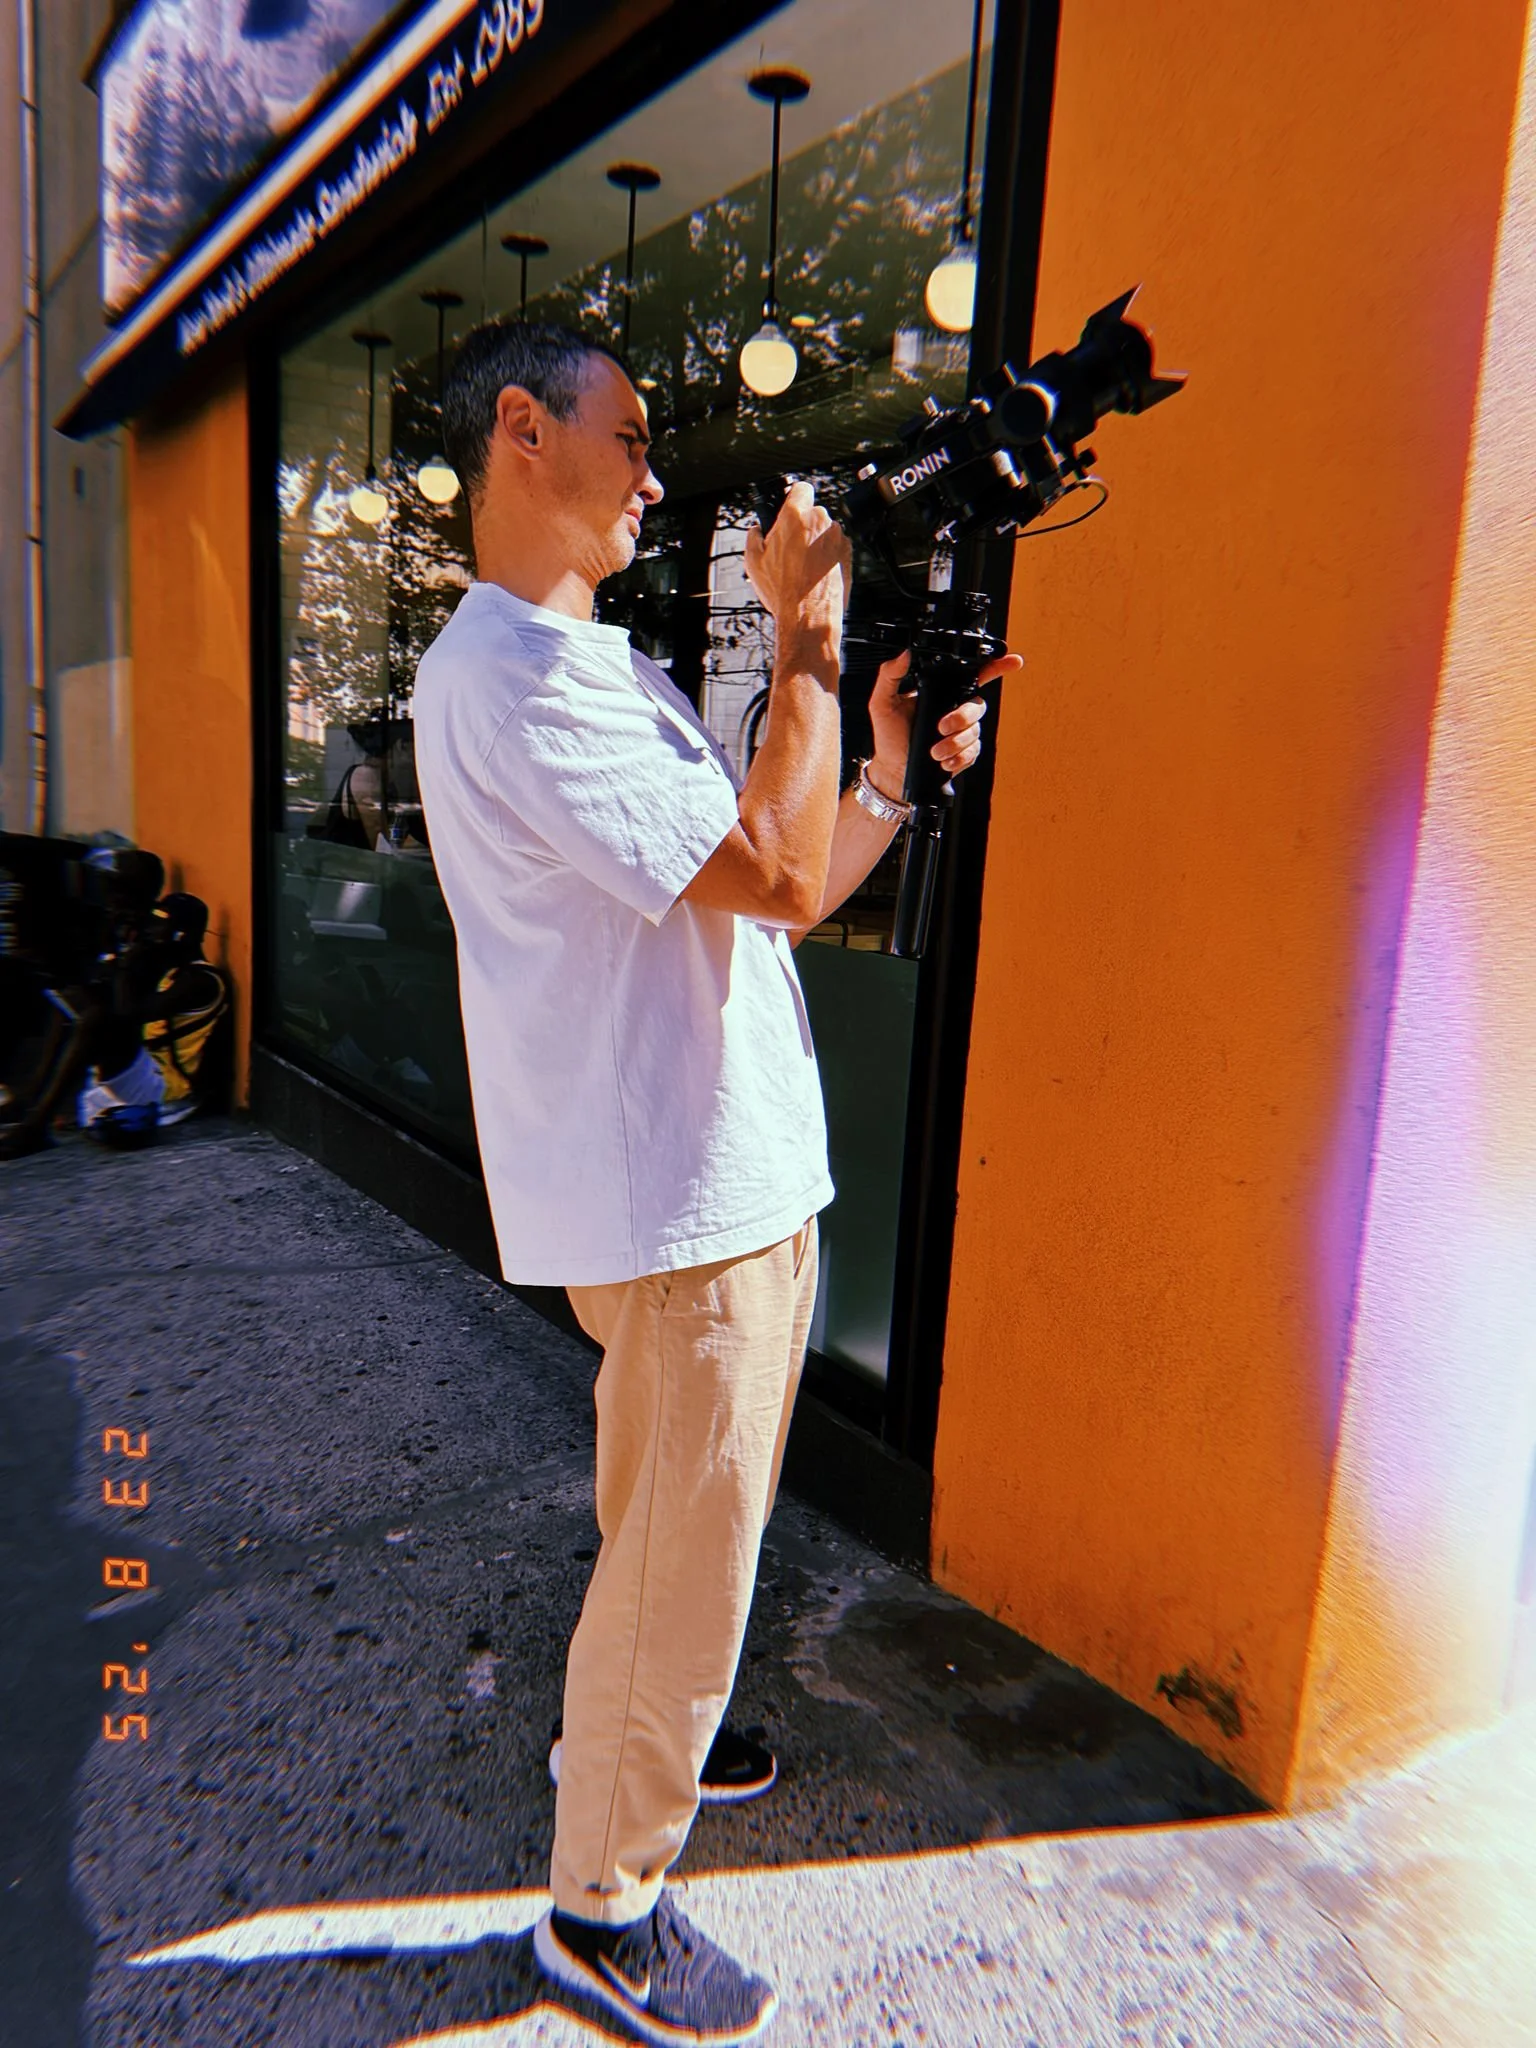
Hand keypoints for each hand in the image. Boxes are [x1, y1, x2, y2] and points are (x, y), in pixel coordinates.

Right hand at [744, 481, 851, 666]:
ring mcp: (837, 537)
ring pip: (825, 531)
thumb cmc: (783, 591)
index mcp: (795, 516)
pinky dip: (829, 555)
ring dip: (817, 541)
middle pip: (813, 513)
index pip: (801, 488)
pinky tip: (816, 572)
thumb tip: (757, 530)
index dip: (794, 497)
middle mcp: (820, 521)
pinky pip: (836, 547)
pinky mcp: (848, 553)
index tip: (791, 507)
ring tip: (804, 566)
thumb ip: (753, 536)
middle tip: (791, 548)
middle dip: (803, 526)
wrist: (808, 615)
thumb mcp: (753, 561)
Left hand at [866, 647, 1023, 797]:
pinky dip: (959, 757)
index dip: (997, 667)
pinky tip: (944, 761)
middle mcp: (956, 710)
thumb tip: (903, 654)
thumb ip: (889, 676)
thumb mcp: (882, 703)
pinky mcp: (966, 753)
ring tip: (934, 751)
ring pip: (975, 731)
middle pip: (977, 706)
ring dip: (955, 743)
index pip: (974, 675)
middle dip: (961, 718)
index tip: (1013, 661)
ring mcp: (962, 733)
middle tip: (940, 728)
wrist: (893, 771)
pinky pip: (973, 751)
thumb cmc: (889, 736)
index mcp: (942, 693)